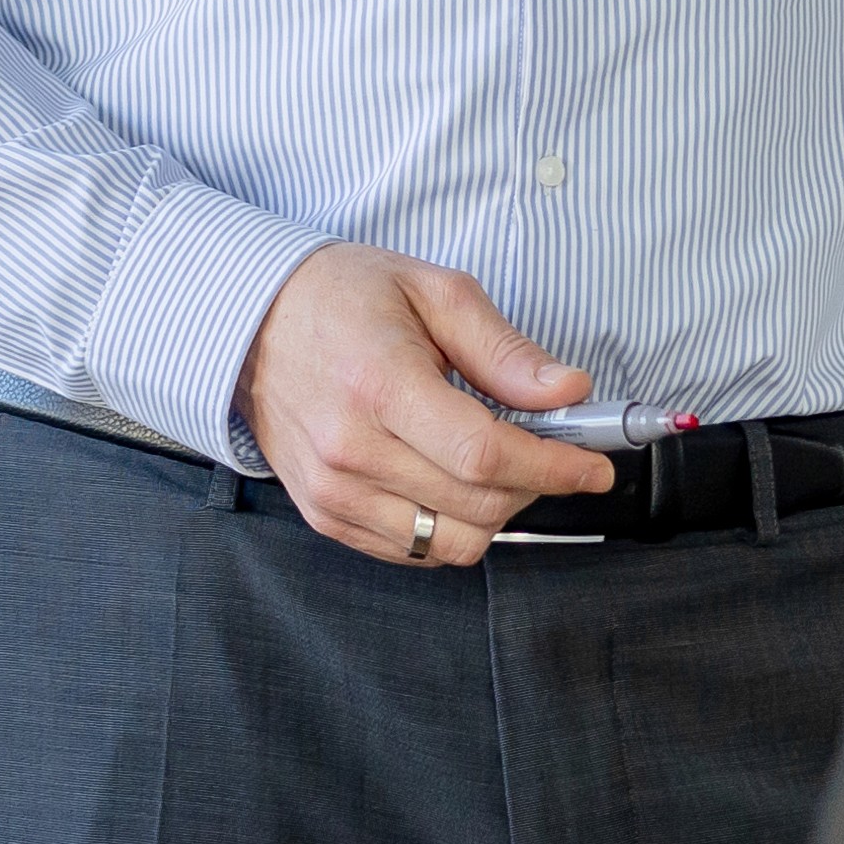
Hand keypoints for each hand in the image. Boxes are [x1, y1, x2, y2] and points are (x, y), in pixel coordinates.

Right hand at [230, 233, 610, 568]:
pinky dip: (449, 529)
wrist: (251, 323)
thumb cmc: (342, 298)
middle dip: (535, 486)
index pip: (484, 455)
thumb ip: (504, 349)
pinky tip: (450, 485)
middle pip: (477, 505)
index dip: (553, 467)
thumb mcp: (433, 292)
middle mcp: (350, 448)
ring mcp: (333, 490)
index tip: (592, 466)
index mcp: (381, 384)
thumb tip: (568, 392)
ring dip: (494, 513)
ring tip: (494, 469)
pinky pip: (411, 551)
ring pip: (450, 542)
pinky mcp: (324, 514)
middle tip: (550, 454)